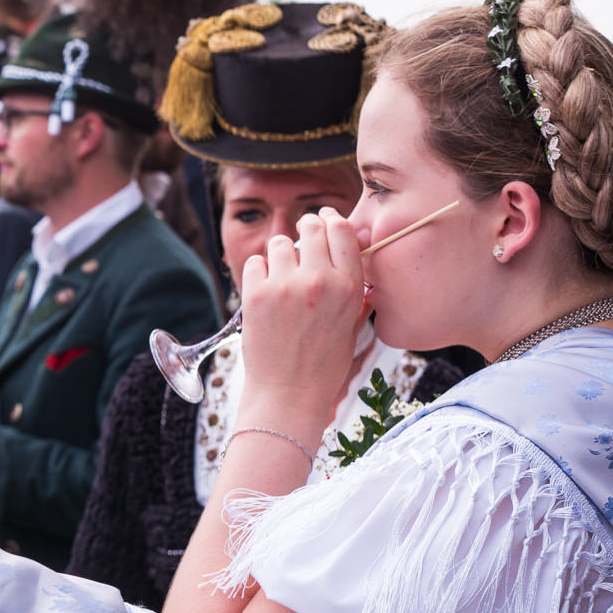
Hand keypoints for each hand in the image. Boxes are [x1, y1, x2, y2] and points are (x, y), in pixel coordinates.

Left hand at [237, 208, 366, 431]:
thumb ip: (355, 286)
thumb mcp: (352, 323)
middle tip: (303, 237)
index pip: (343, 230)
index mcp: (350, 287)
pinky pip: (254, 262)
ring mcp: (285, 286)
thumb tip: (358, 247)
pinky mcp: (255, 296)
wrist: (289, 393)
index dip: (333, 220)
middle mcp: (319, 281)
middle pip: (312, 227)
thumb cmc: (324, 363)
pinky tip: (265, 289)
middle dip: (307, 227)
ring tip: (283, 274)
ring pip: (279, 242)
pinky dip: (258, 271)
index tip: (326, 220)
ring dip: (281, 252)